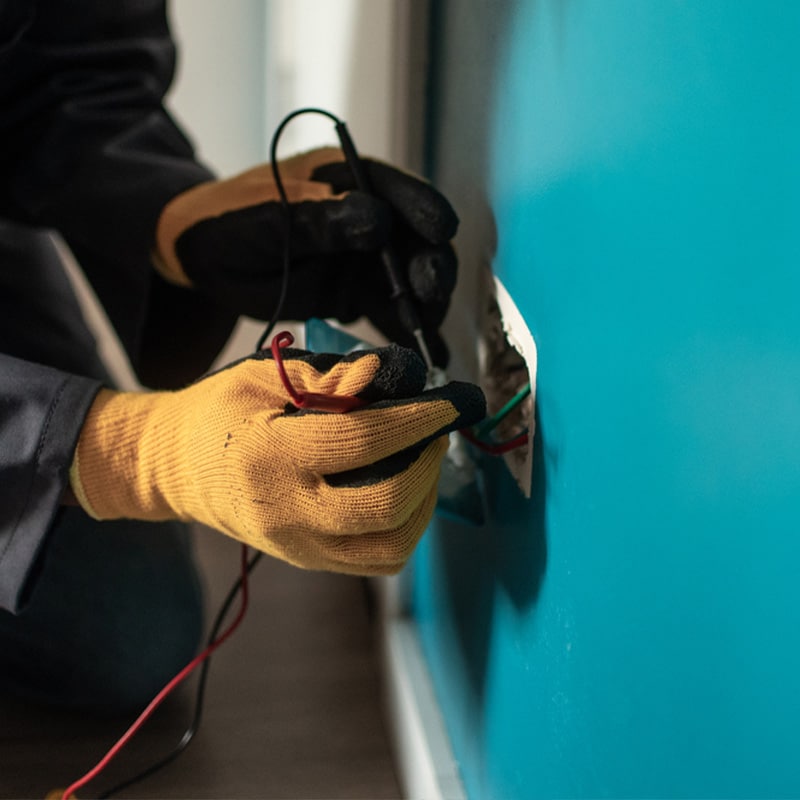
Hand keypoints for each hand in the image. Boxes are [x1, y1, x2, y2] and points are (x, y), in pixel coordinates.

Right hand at [70, 344, 484, 574]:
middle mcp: (288, 514)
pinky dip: (405, 526)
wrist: (174, 467)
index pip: (364, 442)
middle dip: (428, 464)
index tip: (453, 401)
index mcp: (271, 459)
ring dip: (424, 502)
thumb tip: (388, 378)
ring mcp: (298, 546)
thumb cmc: (219, 412)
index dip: (419, 419)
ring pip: (391, 546)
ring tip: (422, 461)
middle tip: (435, 432)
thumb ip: (328, 378)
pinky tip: (402, 490)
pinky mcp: (308, 560)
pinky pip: (376, 560)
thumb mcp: (263, 376)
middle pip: (386, 507)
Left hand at [154, 147, 458, 365]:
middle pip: (417, 242)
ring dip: (426, 305)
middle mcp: (370, 219)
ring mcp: (368, 260)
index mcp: (351, 180)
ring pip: (412, 282)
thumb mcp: (271, 217)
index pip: (399, 191)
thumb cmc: (230, 222)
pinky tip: (427, 354)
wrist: (204, 259)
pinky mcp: (359, 296)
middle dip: (430, 266)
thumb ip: (322, 219)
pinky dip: (410, 334)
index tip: (442, 230)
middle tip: (430, 291)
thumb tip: (378, 220)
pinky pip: (392, 314)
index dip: (425, 209)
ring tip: (428, 330)